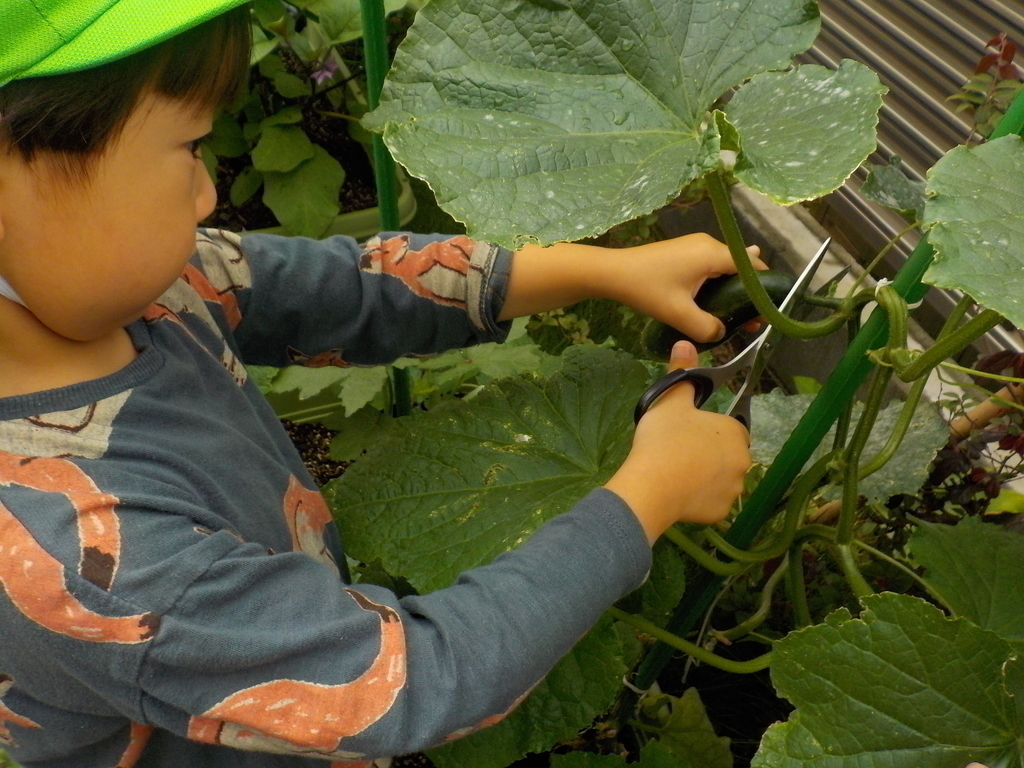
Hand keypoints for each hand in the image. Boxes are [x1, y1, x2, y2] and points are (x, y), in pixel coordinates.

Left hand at [604, 233, 766, 342]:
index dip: (763, 289)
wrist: (613, 272)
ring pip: (725, 269)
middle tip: (751, 323)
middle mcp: (708, 244)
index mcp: (712, 253)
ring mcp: (696, 246)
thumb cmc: (646, 289)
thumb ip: (707, 327)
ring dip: (732, 291)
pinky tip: (715, 305)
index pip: (752, 266)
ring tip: (735, 318)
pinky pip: (711, 267)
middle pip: (741, 268)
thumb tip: (722, 331)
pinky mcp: (686, 252)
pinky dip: (717, 285)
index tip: (766, 313)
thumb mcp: (678, 314)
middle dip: (749, 294)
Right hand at [604, 340, 750, 543]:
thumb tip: (685, 343)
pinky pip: (710, 502)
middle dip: (709, 454)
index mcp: (735, 432)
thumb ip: (681, 373)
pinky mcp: (719, 513)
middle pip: (727, 454)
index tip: (687, 433)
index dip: (708, 430)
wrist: (652, 486)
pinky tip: (678, 494)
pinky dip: (698, 499)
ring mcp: (733, 490)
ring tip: (676, 474)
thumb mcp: (670, 402)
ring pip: (721, 479)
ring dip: (705, 477)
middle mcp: (743, 461)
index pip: (730, 428)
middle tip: (678, 452)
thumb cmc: (665, 440)